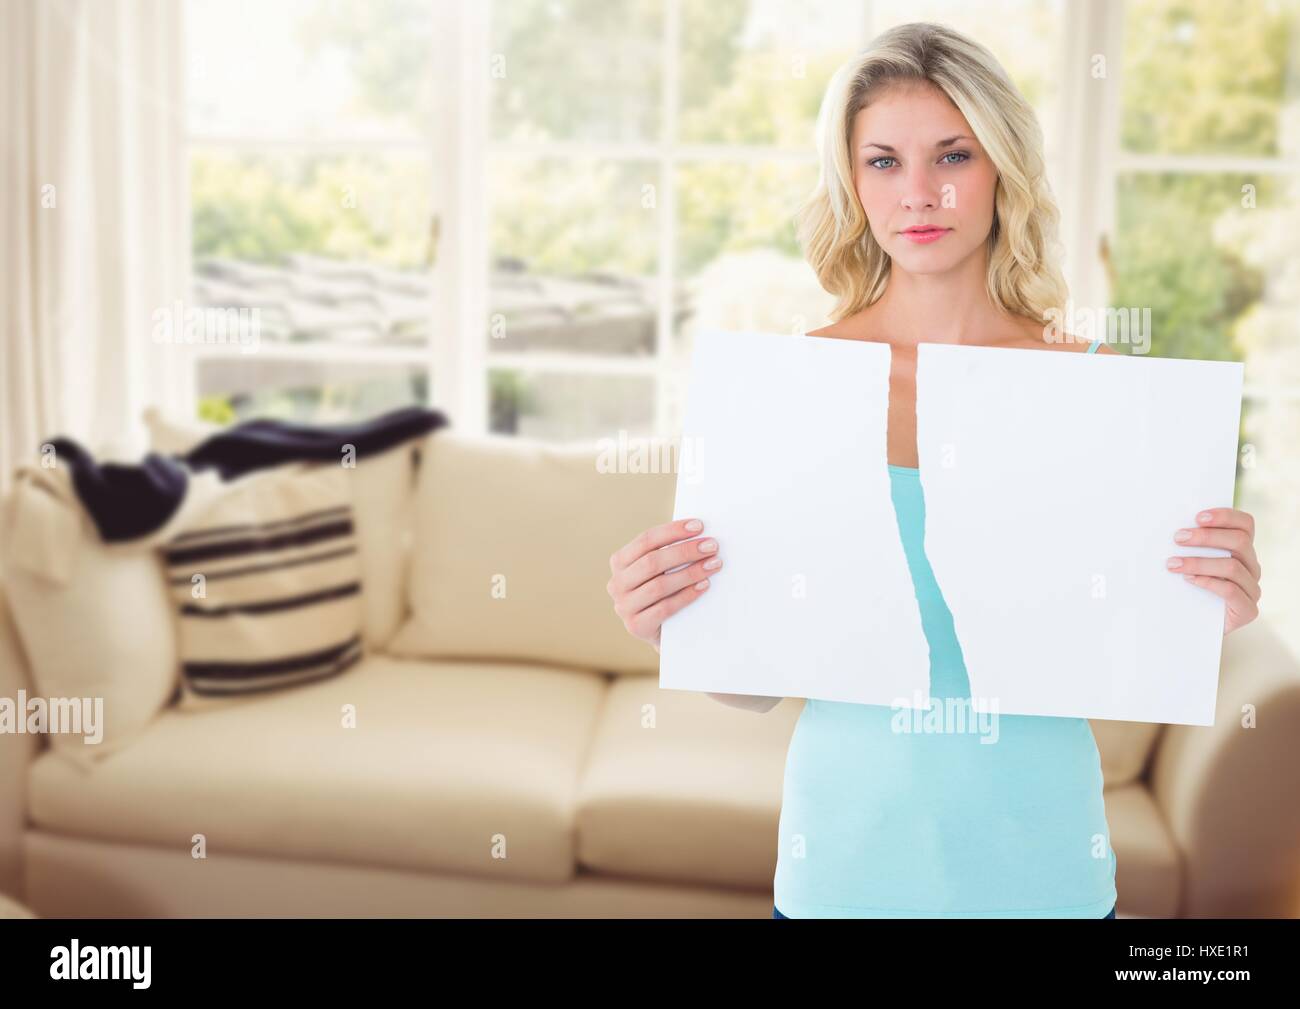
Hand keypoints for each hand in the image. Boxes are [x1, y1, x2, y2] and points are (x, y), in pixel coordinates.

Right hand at [607, 518, 721, 650]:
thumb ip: (669, 553)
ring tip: (713, 565)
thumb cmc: (664, 592)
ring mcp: (624, 606)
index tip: (699, 526)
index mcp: (619, 562)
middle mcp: (617, 583)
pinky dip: (687, 595)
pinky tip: (704, 585)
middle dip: (685, 551)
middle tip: (711, 546)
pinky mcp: (636, 626)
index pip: (646, 540)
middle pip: (652, 562)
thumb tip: (700, 534)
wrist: (662, 632)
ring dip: (690, 572)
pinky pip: (665, 608)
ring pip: (659, 585)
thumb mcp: (660, 571)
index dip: (673, 531)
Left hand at [1167, 507, 1260, 635]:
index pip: (1245, 524)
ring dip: (1199, 562)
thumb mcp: (1188, 562)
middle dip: (1206, 537)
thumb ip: (1188, 544)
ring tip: (1172, 564)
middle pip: (1239, 542)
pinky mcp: (1248, 610)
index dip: (1225, 516)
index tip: (1197, 517)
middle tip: (1178, 538)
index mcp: (1241, 550)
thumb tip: (1168, 526)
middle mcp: (1251, 567)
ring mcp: (1252, 589)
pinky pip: (1232, 591)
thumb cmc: (1186, 589)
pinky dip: (1208, 582)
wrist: (1191, 627)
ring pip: (1233, 566)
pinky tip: (1188, 580)